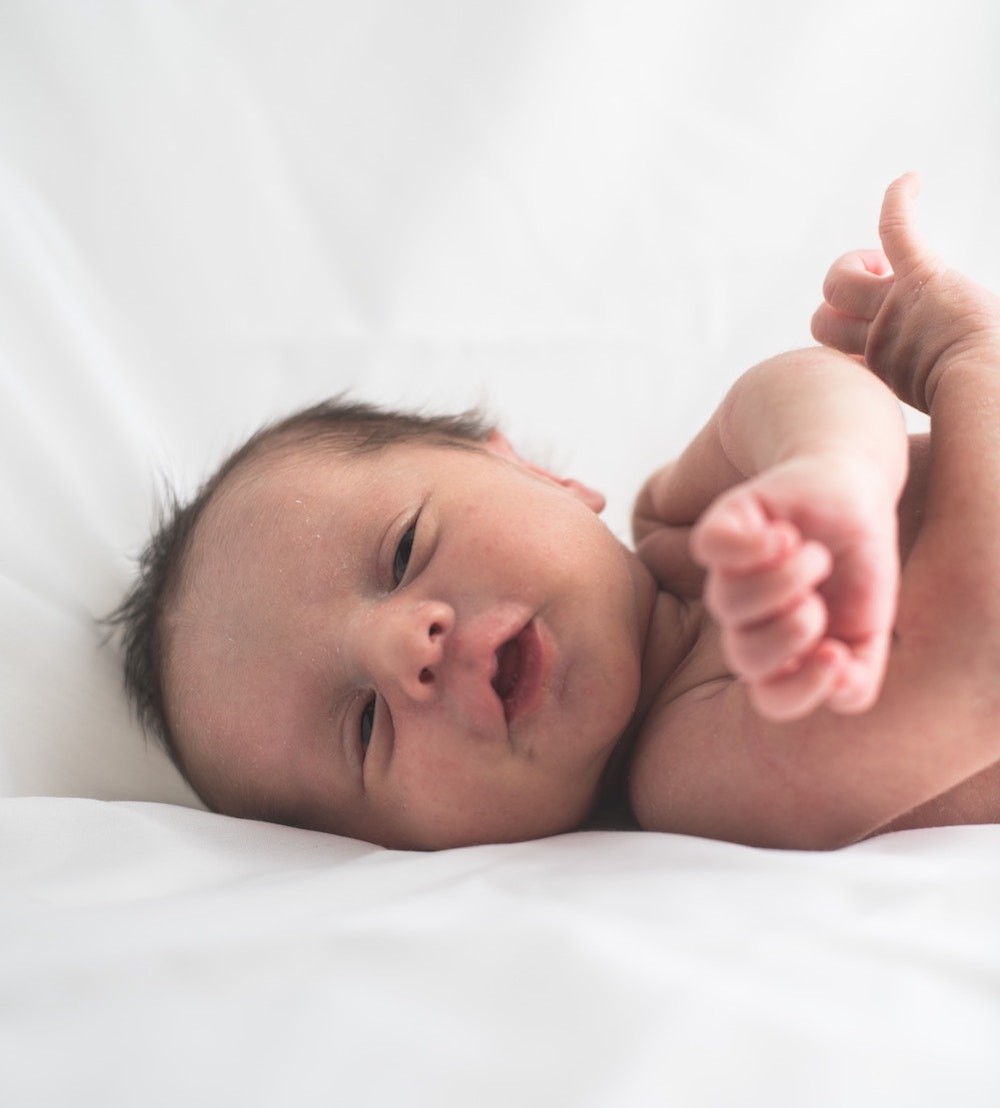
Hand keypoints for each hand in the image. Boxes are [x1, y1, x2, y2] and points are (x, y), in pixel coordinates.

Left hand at [691, 454, 898, 720]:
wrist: (853, 491)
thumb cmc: (858, 563)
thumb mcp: (875, 624)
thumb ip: (860, 673)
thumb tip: (836, 686)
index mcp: (784, 651)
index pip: (774, 699)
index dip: (800, 689)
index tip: (835, 654)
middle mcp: (748, 618)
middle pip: (745, 657)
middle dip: (789, 633)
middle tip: (817, 601)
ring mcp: (728, 574)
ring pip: (729, 605)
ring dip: (784, 581)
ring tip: (814, 554)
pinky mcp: (721, 529)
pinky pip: (711, 548)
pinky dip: (749, 546)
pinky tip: (783, 535)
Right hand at [812, 173, 999, 411]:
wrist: (992, 387)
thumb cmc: (978, 408)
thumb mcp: (940, 416)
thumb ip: (925, 434)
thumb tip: (918, 508)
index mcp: (884, 368)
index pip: (837, 346)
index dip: (846, 345)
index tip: (872, 352)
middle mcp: (880, 336)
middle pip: (824, 317)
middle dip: (842, 311)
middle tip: (880, 314)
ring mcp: (895, 305)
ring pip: (839, 281)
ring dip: (855, 272)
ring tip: (886, 278)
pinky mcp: (919, 276)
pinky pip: (898, 229)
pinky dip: (900, 203)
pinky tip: (910, 181)